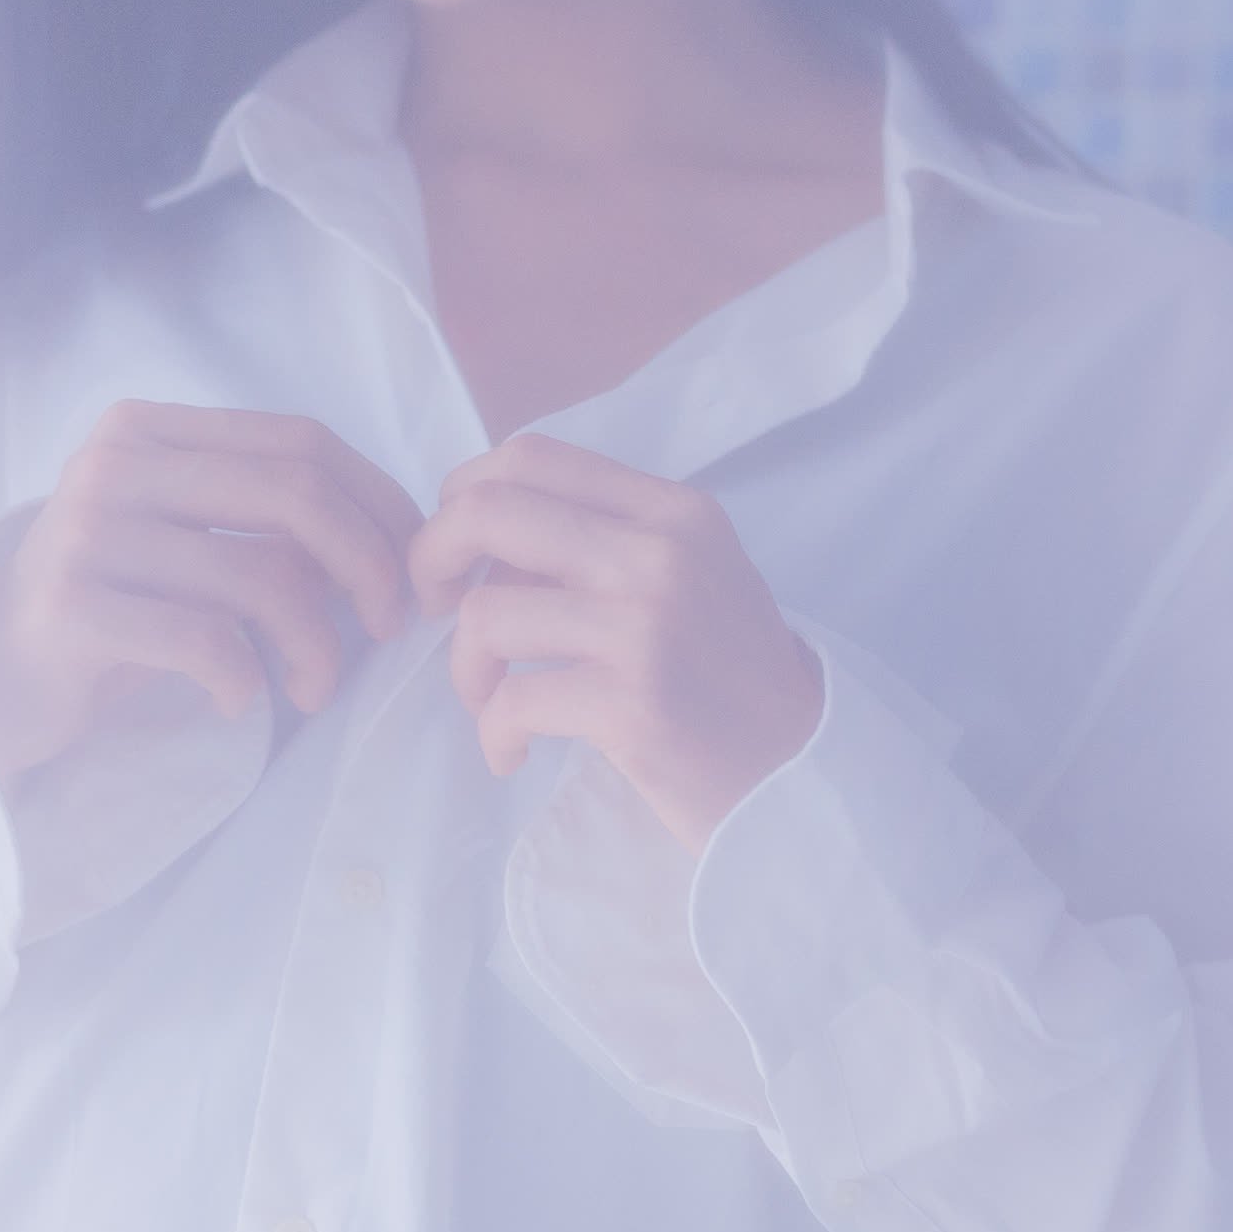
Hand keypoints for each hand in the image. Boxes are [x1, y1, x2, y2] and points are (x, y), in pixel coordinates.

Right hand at [0, 401, 423, 786]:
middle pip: (295, 494)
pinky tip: (234, 703)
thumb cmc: (110, 622)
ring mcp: (88, 531)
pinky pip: (206, 641)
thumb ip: (264, 527)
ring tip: (312, 690)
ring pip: (261, 578)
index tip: (412, 571)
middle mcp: (115, 464)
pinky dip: (244, 682)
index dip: (380, 503)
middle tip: (388, 630)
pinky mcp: (73, 607)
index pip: (302, 442)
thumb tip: (389, 539)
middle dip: (370, 567)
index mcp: (150, 430)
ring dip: (316, 648)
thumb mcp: (189, 552)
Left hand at [407, 433, 825, 850]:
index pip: (532, 456)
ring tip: (492, 703)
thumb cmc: (728, 684)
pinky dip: (493, 734)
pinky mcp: (631, 704)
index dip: (463, 497)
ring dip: (464, 668)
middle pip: (489, 511)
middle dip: (430, 559)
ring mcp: (645, 627)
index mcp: (671, 511)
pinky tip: (514, 754)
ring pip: (485, 612)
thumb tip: (488, 533)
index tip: (456, 553)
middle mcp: (658, 554)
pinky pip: (510, 702)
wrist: (802, 775)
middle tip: (433, 612)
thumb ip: (605, 542)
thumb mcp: (689, 579)